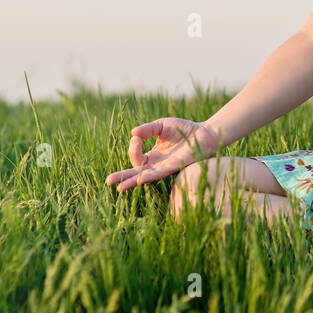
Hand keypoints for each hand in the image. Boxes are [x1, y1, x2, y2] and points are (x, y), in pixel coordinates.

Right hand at [104, 118, 220, 192]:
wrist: (204, 132)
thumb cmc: (184, 129)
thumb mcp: (162, 125)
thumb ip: (147, 129)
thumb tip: (132, 134)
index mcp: (153, 155)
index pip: (136, 156)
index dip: (133, 147)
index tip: (137, 137)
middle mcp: (157, 164)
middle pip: (136, 172)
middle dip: (122, 177)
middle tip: (108, 181)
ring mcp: (165, 167)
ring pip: (145, 176)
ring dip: (132, 181)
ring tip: (119, 187)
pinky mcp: (174, 167)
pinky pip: (159, 173)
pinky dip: (148, 176)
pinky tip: (140, 179)